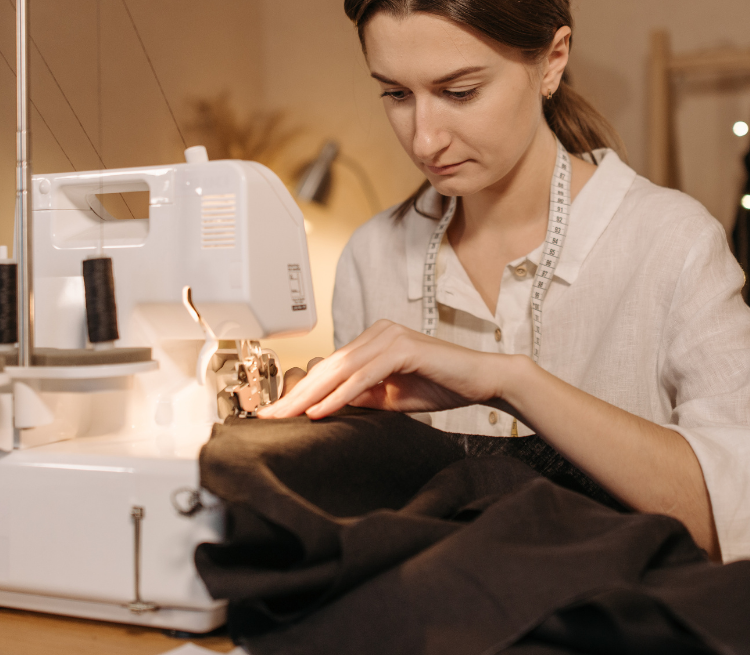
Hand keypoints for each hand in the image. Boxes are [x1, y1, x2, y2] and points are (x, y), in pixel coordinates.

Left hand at [258, 319, 523, 419]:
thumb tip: (328, 407)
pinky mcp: (402, 348)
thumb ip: (362, 396)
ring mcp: (389, 337)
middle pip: (328, 367)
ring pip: (340, 370)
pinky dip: (340, 395)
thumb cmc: (440, 385)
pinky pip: (364, 376)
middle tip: (269, 417)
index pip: (330, 369)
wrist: (481, 380)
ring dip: (310, 396)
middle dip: (296, 394)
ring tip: (286, 417)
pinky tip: (320, 411)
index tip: (278, 413)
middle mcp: (377, 333)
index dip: (301, 392)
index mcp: (373, 341)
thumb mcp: (391, 397)